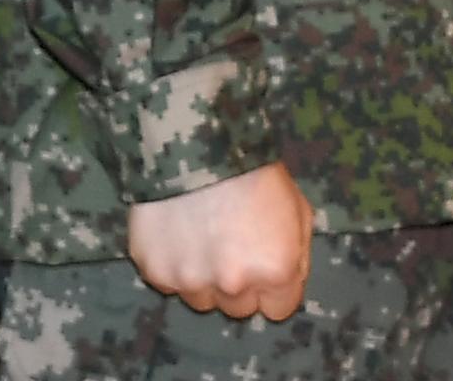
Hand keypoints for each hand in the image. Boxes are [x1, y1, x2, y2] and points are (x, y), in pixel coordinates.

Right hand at [125, 163, 312, 320]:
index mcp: (274, 269)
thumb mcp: (297, 208)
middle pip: (238, 308)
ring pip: (201, 299)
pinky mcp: (155, 272)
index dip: (274, 288)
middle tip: (233, 246)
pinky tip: (179, 232)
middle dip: (239, 284)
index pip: (279, 309)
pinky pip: (168, 282)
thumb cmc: (256, 172)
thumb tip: (287, 282)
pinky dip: (173, 265)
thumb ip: (296, 255)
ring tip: (203, 236)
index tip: (264, 265)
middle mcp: (233, 284)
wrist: (197, 142)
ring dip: (204, 277)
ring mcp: (190, 281)